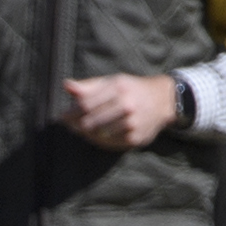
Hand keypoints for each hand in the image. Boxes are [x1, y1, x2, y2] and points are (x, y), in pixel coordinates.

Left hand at [59, 73, 178, 149]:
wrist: (162, 101)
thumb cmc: (131, 89)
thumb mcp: (112, 82)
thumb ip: (89, 86)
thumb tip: (66, 85)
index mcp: (118, 88)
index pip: (85, 104)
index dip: (70, 112)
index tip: (62, 116)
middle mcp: (126, 105)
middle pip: (90, 121)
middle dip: (75, 125)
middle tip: (69, 126)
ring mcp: (131, 123)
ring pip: (97, 135)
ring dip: (85, 134)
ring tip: (81, 130)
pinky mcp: (134, 138)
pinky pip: (108, 144)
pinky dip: (98, 141)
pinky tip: (95, 135)